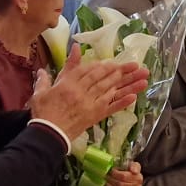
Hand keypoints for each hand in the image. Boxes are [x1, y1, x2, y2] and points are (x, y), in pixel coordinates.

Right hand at [30, 57, 147, 138]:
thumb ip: (59, 70)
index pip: (90, 70)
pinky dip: (122, 102)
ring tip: (142, 77)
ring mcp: (90, 104)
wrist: (47, 134)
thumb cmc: (43, 111)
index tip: (115, 62)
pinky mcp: (94, 116)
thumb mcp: (45, 88)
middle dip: (122, 71)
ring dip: (128, 83)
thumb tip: (69, 52)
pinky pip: (111, 108)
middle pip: (104, 78)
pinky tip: (134, 97)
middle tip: (136, 65)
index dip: (104, 66)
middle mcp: (82, 92)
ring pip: (111, 90)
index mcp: (68, 83)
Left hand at [104, 164, 142, 185]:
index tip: (112, 171)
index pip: (123, 176)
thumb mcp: (135, 167)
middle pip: (120, 185)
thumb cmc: (132, 174)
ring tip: (107, 183)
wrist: (134, 184)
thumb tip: (133, 170)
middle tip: (107, 177)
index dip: (115, 174)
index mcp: (138, 178)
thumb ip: (134, 166)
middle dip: (111, 180)